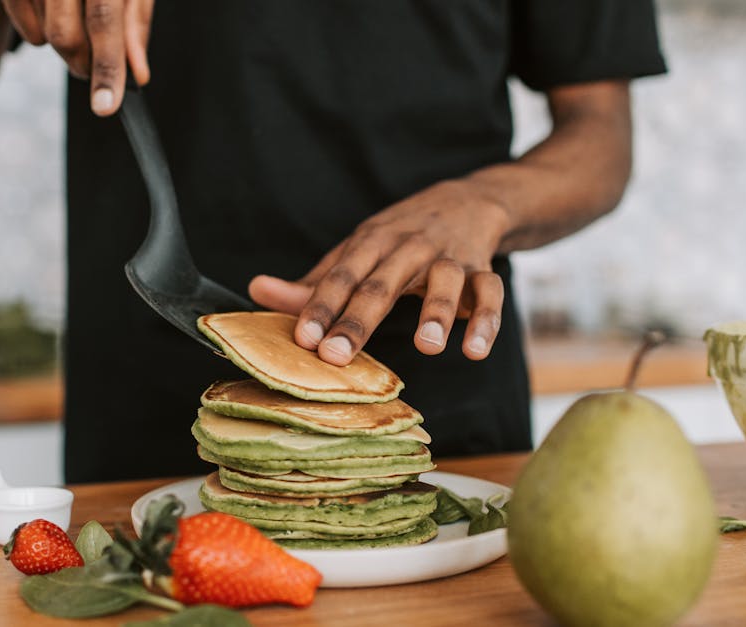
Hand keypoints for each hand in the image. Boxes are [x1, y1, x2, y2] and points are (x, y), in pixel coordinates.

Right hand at [1, 0, 152, 115]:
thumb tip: (137, 73)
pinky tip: (54, 15)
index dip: (107, 67)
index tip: (106, 106)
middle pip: (66, 36)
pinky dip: (42, 34)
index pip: (103, 20)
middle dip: (85, 65)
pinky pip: (27, 31)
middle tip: (96, 69)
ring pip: (45, 36)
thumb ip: (136, 23)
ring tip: (79, 22)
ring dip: (67, 48)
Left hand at [249, 180, 510, 365]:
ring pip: (444, 281)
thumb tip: (255, 292)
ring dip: (437, 313)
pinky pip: (490, 292)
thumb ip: (314, 282)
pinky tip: (475, 349)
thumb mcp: (357, 252)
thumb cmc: (400, 237)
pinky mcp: (482, 269)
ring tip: (427, 347)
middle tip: (336, 356)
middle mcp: (408, 247)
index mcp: (371, 243)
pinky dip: (486, 320)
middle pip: (382, 283)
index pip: (341, 276)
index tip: (303, 340)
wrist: (467, 201)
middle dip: (358, 321)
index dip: (320, 307)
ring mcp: (448, 257)